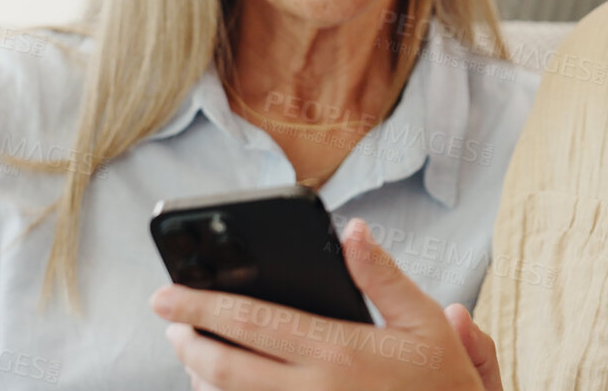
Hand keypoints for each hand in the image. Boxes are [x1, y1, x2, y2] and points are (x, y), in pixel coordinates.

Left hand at [150, 218, 503, 390]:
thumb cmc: (441, 383)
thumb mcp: (425, 322)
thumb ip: (382, 276)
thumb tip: (353, 231)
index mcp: (338, 351)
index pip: (252, 323)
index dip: (201, 307)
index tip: (166, 295)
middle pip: (225, 367)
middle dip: (188, 341)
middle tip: (168, 323)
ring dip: (200, 374)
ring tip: (190, 351)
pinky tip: (220, 385)